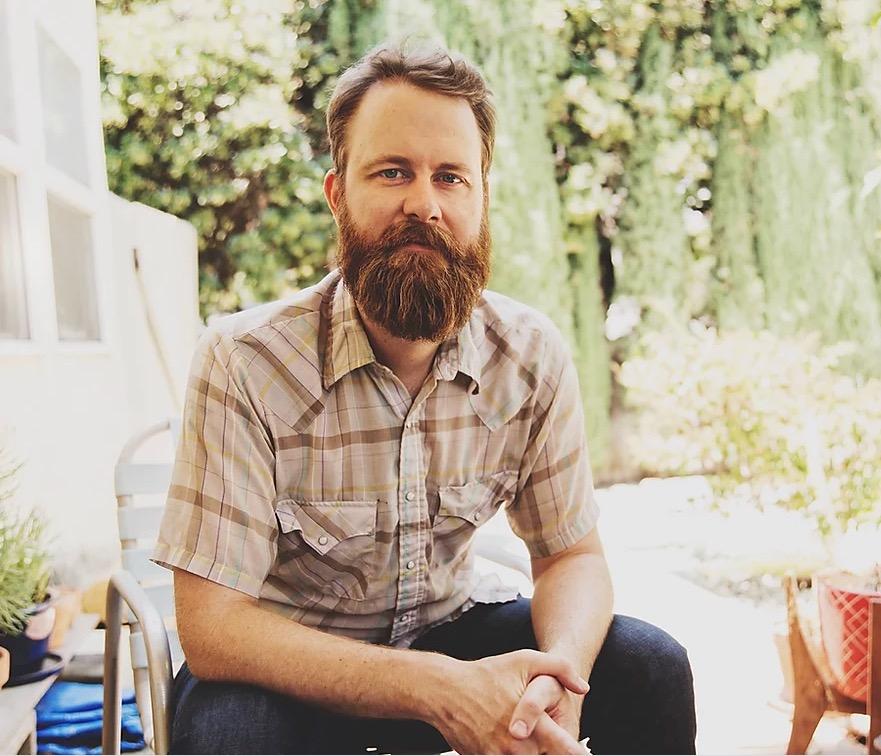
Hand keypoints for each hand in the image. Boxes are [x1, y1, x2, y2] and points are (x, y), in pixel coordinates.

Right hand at [429, 649, 588, 754]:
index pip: (565, 748)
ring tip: (525, 738)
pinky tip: (504, 739)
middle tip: (546, 736)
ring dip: (529, 752)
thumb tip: (583, 687)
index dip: (578, 753)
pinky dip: (508, 752)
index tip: (585, 754)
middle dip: (548, 749)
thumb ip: (560, 668)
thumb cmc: (486, 674)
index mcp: (532, 724)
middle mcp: (516, 746)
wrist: (445, 690)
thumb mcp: (525, 660)